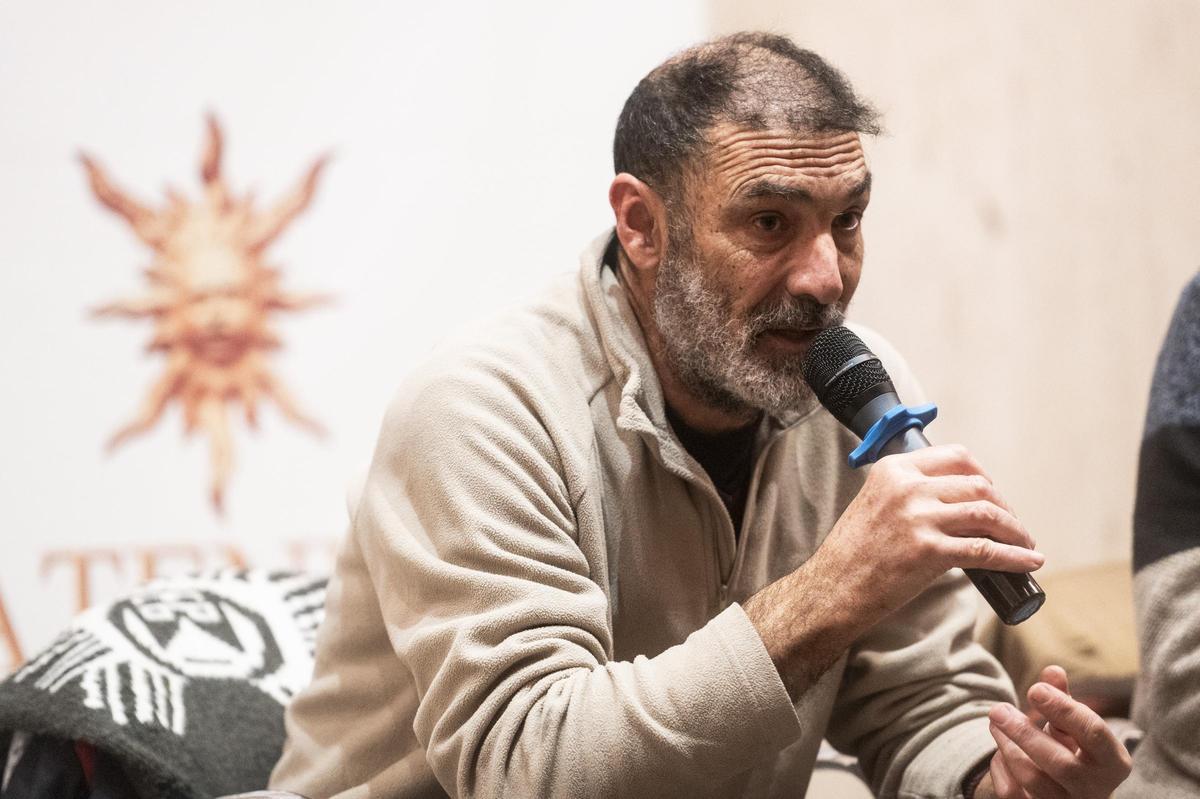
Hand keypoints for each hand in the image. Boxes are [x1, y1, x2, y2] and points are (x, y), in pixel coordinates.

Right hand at [744, 444, 1042, 697]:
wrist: (832, 589)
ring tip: (1025, 544)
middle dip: (1004, 506)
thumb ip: (908, 492)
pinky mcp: (929, 551)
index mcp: (893, 469)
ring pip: (987, 514)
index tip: (993, 495)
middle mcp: (907, 487)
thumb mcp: (875, 503)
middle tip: (1012, 526)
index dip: (984, 476)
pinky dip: (1014, 556)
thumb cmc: (853, 553)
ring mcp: (918, 518)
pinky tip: (1029, 562)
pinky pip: (986, 550)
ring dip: (1015, 530)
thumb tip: (955, 500)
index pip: (956, 457)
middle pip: (978, 485)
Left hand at [980, 665, 1131, 797]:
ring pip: (1033, 780)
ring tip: (996, 722)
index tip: (1035, 689)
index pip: (1093, 733)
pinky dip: (1000, 769)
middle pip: (1060, 763)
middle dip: (1025, 733)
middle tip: (998, 709)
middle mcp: (1095, 790)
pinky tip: (998, 750)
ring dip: (1008, 747)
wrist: (1076, 794)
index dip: (1063, 709)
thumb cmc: (1076, 751)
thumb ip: (1064, 699)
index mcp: (1113, 762)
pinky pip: (1014, 795)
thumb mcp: (1075, 726)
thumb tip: (1052, 671)